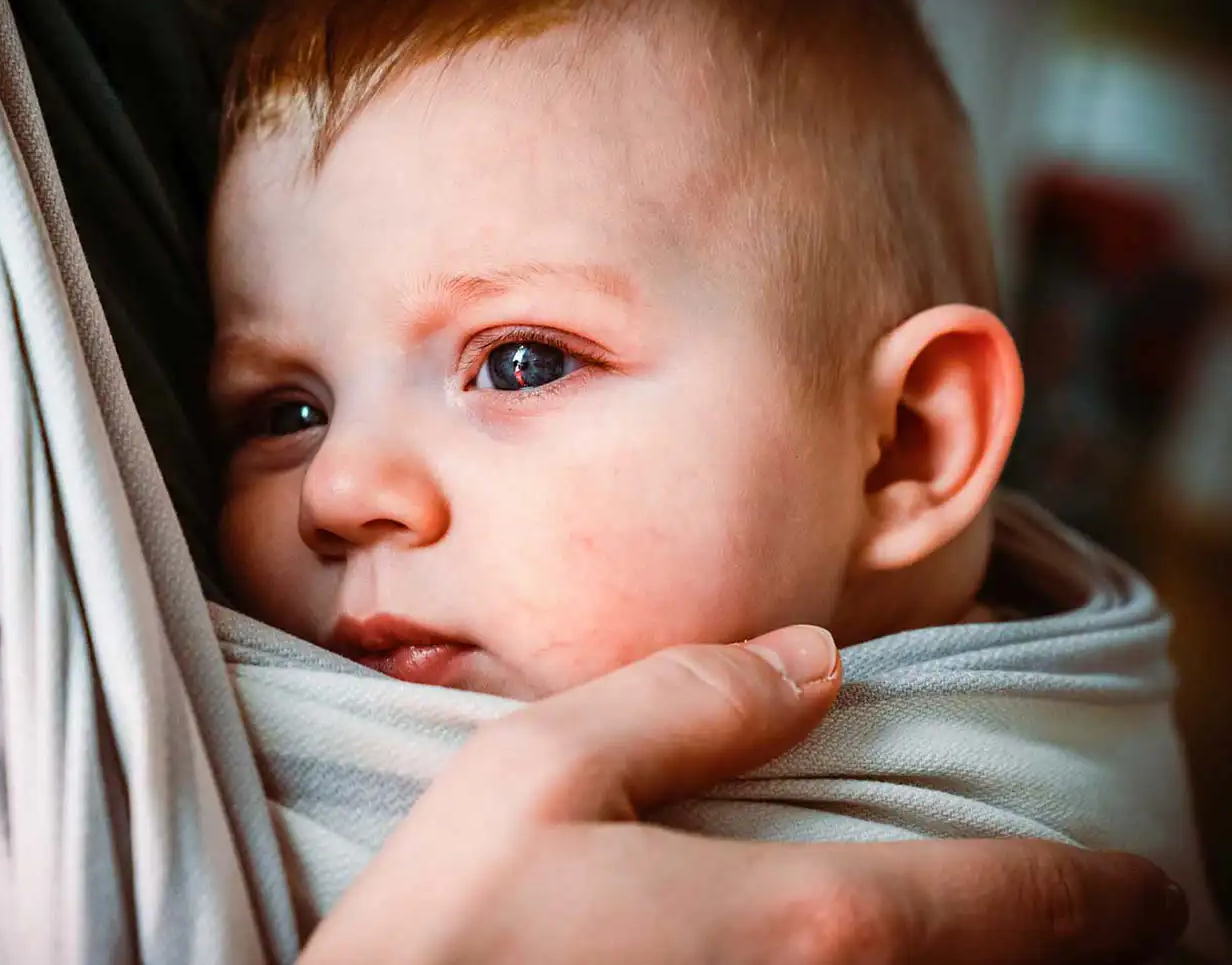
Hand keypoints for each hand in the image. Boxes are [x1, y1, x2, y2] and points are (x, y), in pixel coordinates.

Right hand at [300, 625, 1187, 964]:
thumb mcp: (545, 768)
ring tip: (1015, 950)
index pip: (998, 903)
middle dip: (1070, 957)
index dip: (1092, 895)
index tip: (1150, 890)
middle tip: (1120, 932)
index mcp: (798, 920)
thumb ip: (688, 700)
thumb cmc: (448, 926)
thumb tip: (811, 662)